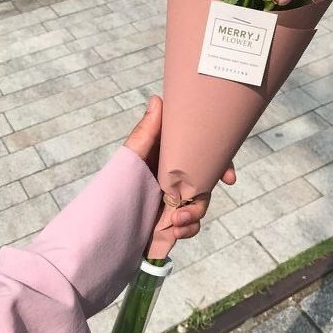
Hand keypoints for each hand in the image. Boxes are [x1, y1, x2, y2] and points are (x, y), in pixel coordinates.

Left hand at [124, 95, 235, 238]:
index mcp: (170, 159)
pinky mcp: (169, 222)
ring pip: (198, 206)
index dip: (221, 166)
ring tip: (177, 224)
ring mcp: (173, 202)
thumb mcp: (134, 154)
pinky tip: (175, 233)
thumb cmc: (116, 181)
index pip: (203, 158)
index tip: (228, 178)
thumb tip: (158, 99)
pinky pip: (189, 226)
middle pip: (205, 184)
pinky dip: (187, 230)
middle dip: (205, 198)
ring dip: (194, 217)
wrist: (103, 223)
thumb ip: (147, 131)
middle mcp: (175, 179)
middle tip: (191, 208)